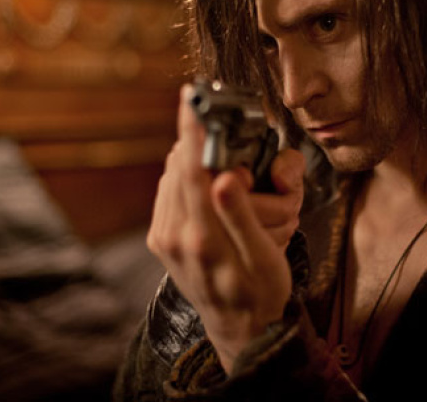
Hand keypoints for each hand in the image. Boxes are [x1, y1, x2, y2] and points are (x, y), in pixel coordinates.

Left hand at [147, 84, 304, 372]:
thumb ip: (242, 217)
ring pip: (171, 177)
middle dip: (198, 141)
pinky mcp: (160, 241)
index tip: (191, 96)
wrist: (240, 330)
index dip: (191, 129)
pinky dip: (186, 178)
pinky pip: (170, 193)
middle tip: (221, 132)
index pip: (191, 169)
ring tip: (223, 163)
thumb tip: (224, 178)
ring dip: (193, 160)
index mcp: (202, 239)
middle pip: (177, 167)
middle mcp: (174, 238)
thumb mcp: (265, 259)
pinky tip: (208, 184)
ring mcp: (163, 239)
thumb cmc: (263, 291)